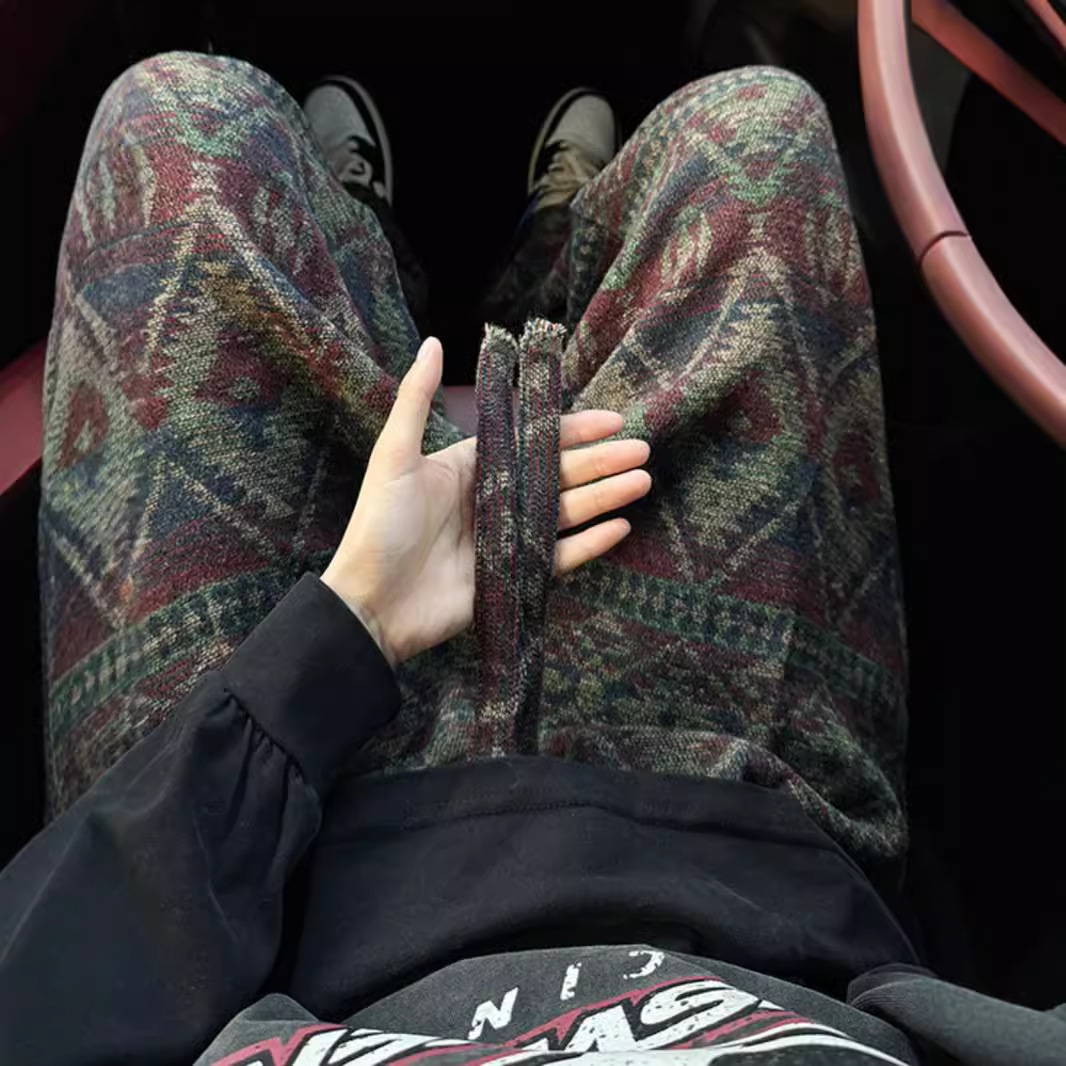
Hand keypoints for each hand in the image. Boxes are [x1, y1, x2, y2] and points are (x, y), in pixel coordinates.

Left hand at [322, 337, 651, 665]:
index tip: (612, 419)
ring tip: (641, 482)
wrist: (370, 605)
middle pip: (558, 474)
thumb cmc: (379, 527)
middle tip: (641, 451)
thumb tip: (435, 342)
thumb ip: (416, 399)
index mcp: (471, 468)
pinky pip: (561, 558)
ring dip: (604, 497)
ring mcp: (507, 540)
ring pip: (566, 513)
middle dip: (601, 461)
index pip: (532, 441)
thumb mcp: (395, 456)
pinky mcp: (514, 577)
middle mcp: (493, 500)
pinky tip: (619, 527)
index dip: (574, 430)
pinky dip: (590, 544)